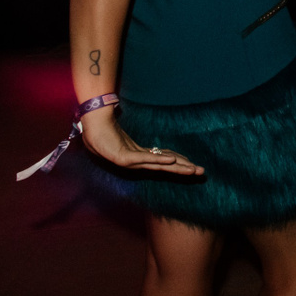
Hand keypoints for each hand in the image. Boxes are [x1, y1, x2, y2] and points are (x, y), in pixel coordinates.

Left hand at [80, 108, 203, 174]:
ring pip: (158, 166)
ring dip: (176, 168)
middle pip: (165, 166)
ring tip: (192, 170)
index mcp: (139, 157)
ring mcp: (130, 161)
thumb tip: (146, 144)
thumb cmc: (105, 131)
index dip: (179, 163)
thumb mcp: (124, 140)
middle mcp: (137, 161)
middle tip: (201, 172)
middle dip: (184, 169)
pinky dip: (158, 160)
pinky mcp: (123, 157)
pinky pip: (144, 158)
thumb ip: (136, 145)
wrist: (93, 124)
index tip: (194, 165)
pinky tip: (170, 160)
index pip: (164, 162)